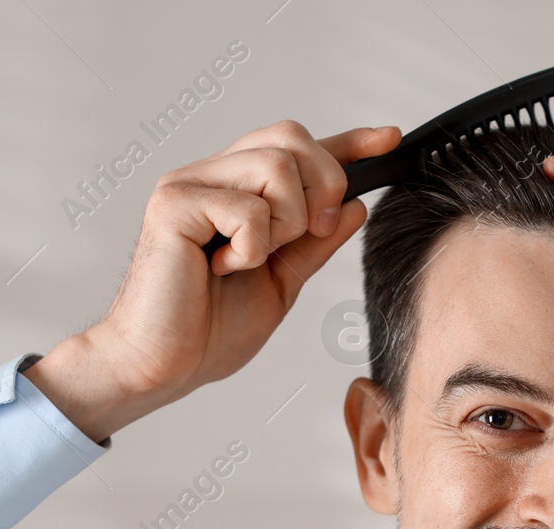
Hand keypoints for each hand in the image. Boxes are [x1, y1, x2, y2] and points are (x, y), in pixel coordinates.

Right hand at [27, 121, 401, 439]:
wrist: (163, 366)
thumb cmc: (208, 330)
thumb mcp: (282, 283)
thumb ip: (314, 244)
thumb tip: (354, 206)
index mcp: (238, 191)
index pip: (297, 148)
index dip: (347, 141)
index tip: (390, 138)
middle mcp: (212, 176)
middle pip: (292, 138)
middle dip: (322, 187)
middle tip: (309, 236)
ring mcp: (189, 184)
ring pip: (276, 167)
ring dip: (284, 224)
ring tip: (248, 260)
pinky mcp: (173, 203)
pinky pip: (247, 208)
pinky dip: (251, 248)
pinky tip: (222, 268)